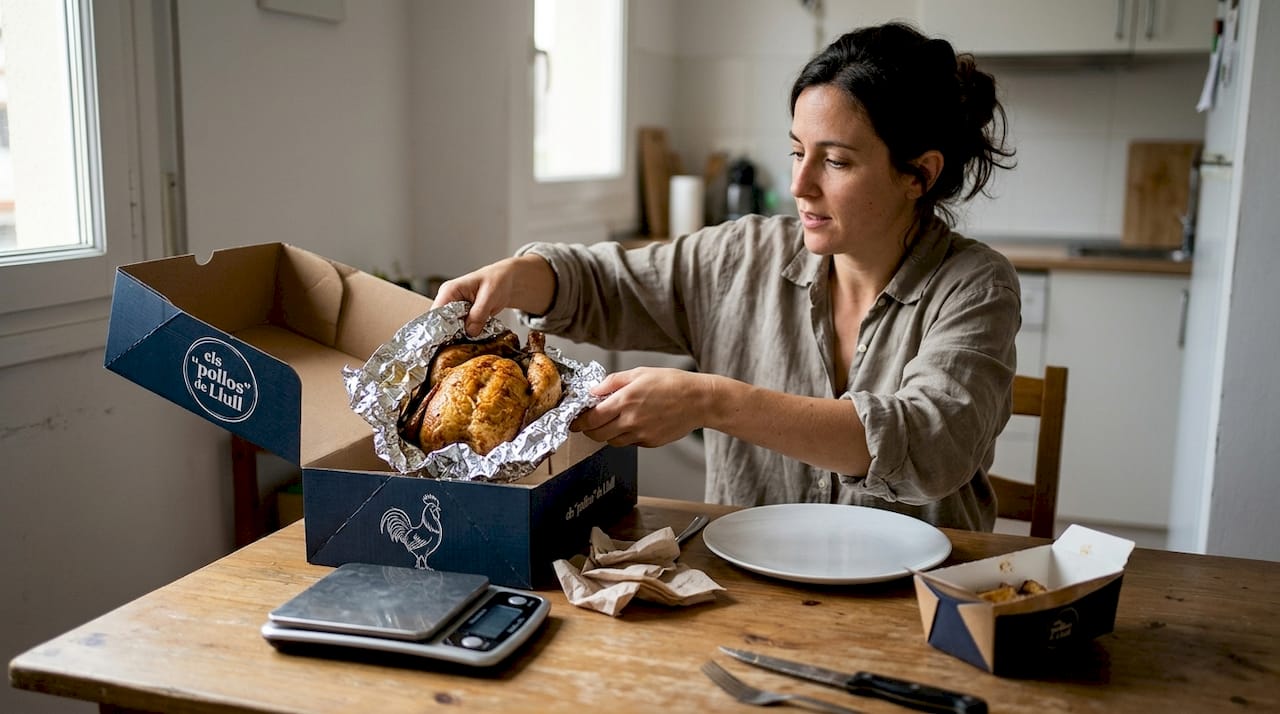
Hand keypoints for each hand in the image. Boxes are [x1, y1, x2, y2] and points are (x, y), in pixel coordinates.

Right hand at [432, 256, 555, 336]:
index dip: (439, 330)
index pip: (435, 314)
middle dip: (449, 336)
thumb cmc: (498, 280)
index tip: (447, 343)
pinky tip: (473, 339)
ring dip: (459, 337)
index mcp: (449, 291)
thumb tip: (470, 332)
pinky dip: (466, 335)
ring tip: (468, 343)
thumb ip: (478, 314)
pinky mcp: (462, 316)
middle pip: (440, 323)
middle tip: (460, 346)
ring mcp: (454, 309)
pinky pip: (460, 329)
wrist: (507, 281)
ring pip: (449, 329)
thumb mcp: (489, 296)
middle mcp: (448, 300)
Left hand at [570, 367, 705, 446]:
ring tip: (612, 421)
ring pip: (612, 441)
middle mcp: (631, 421)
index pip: (591, 418)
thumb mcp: (639, 373)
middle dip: (589, 430)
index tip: (574, 421)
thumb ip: (612, 382)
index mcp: (625, 401)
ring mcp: (641, 434)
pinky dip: (625, 436)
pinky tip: (632, 424)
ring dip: (607, 434)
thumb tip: (594, 390)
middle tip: (588, 423)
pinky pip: (630, 443)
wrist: (699, 401)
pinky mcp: (650, 443)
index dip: (579, 421)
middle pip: (597, 435)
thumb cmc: (673, 384)